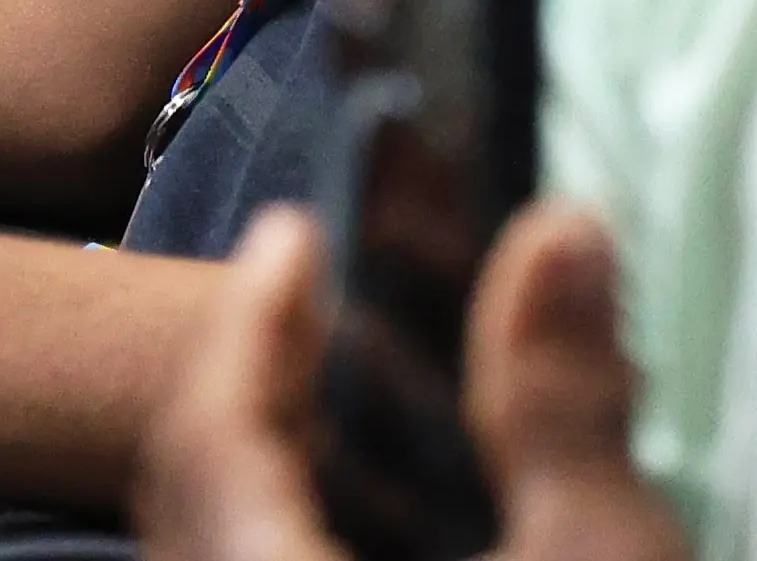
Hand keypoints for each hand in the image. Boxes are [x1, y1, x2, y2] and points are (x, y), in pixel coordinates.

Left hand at [135, 205, 690, 560]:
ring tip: (355, 395)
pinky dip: (294, 527)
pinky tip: (383, 518)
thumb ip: (558, 408)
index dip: (251, 320)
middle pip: (194, 485)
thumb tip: (562, 228)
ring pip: (217, 544)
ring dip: (274, 463)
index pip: (210, 430)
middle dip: (255, 382)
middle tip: (319, 298)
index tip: (293, 232)